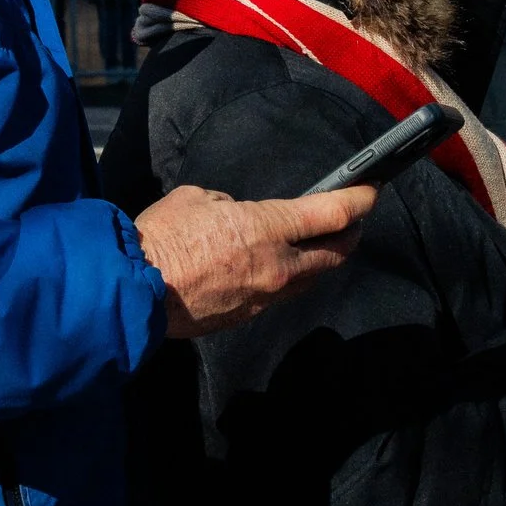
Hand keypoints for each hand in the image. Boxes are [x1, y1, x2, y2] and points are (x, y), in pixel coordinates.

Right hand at [133, 183, 376, 339]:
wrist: (135, 289)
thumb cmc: (160, 237)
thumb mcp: (195, 198)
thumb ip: (227, 204)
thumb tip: (236, 214)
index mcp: (265, 228)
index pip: (332, 215)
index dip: (359, 200)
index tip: (371, 191)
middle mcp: (278, 265)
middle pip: (336, 252)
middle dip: (350, 233)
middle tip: (352, 220)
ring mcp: (266, 295)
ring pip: (313, 276)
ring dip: (321, 258)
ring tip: (318, 243)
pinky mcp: (250, 314)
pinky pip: (283, 293)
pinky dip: (290, 276)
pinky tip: (276, 266)